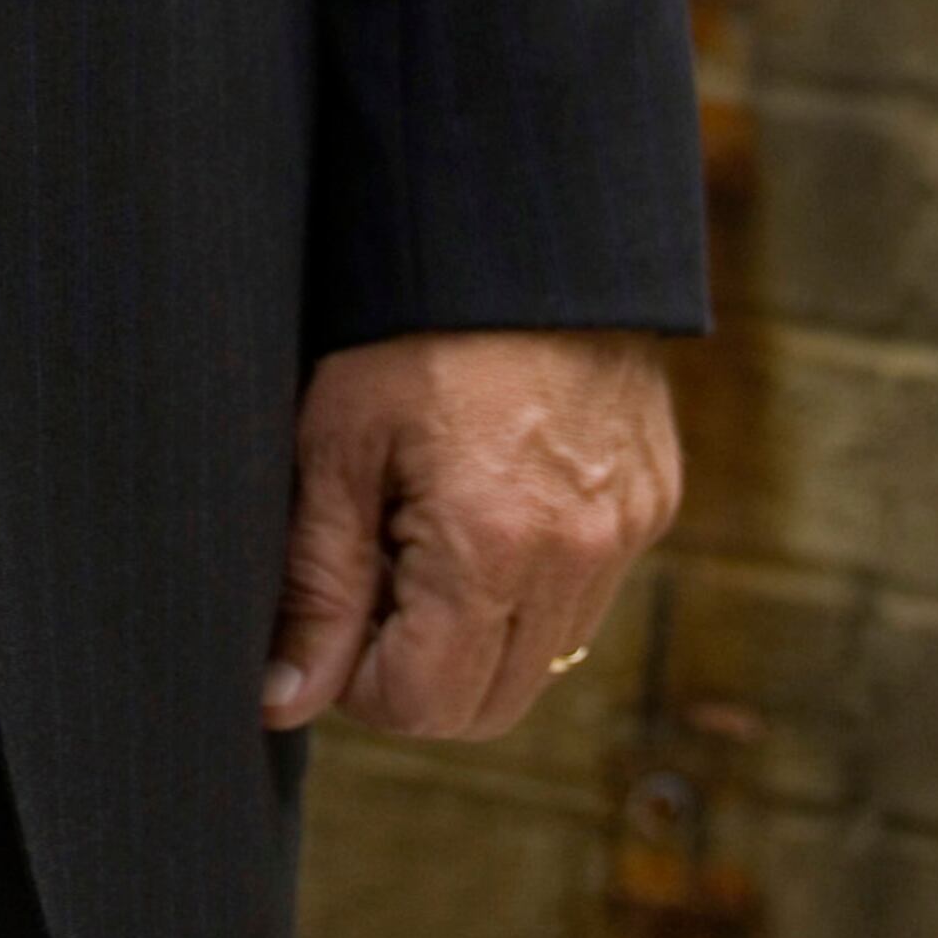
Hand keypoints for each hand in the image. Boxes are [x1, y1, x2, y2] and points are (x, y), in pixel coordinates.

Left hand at [261, 330, 677, 738]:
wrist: (523, 229)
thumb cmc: (412, 324)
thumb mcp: (338, 443)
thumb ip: (316, 583)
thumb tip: (284, 698)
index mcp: (492, 545)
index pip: (423, 706)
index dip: (359, 676)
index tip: (338, 603)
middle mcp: (578, 558)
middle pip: (489, 708)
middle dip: (420, 669)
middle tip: (378, 570)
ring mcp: (627, 535)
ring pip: (543, 661)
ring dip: (479, 632)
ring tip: (432, 526)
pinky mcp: (652, 504)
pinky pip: (586, 598)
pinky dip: (533, 583)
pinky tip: (492, 501)